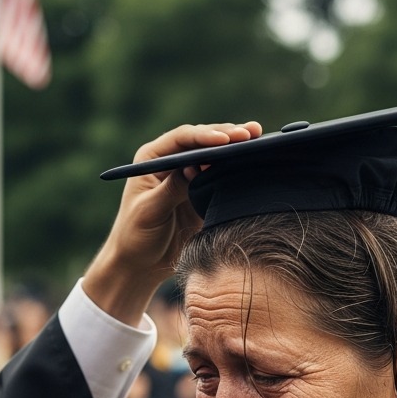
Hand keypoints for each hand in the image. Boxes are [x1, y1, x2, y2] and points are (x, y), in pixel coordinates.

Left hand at [82, 122, 261, 324]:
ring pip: (216, 156)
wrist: (142, 263)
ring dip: (237, 148)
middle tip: (251, 134)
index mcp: (153, 159)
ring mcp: (189, 176)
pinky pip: (223, 176)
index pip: (182, 140)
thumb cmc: (136, 236)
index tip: (225, 140)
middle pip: (203, 142)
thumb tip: (193, 166)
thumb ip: (170, 188)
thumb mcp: (150, 211)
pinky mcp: (203, 193)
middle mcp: (172, 162)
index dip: (205, 136)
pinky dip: (238, 170)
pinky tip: (256, 163)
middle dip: (228, 135)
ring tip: (260, 140)